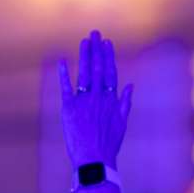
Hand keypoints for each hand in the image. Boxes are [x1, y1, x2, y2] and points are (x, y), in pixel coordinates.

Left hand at [60, 30, 133, 168]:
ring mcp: (84, 101)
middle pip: (98, 68)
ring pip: (85, 73)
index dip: (108, 56)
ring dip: (85, 56)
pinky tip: (63, 60)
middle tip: (94, 33)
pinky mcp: (69, 108)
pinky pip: (66, 87)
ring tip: (85, 41)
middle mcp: (99, 97)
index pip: (110, 72)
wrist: (95, 159)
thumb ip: (125, 102)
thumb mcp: (122, 122)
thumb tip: (130, 85)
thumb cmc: (109, 144)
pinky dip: (64, 73)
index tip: (107, 43)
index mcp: (111, 100)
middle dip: (96, 49)